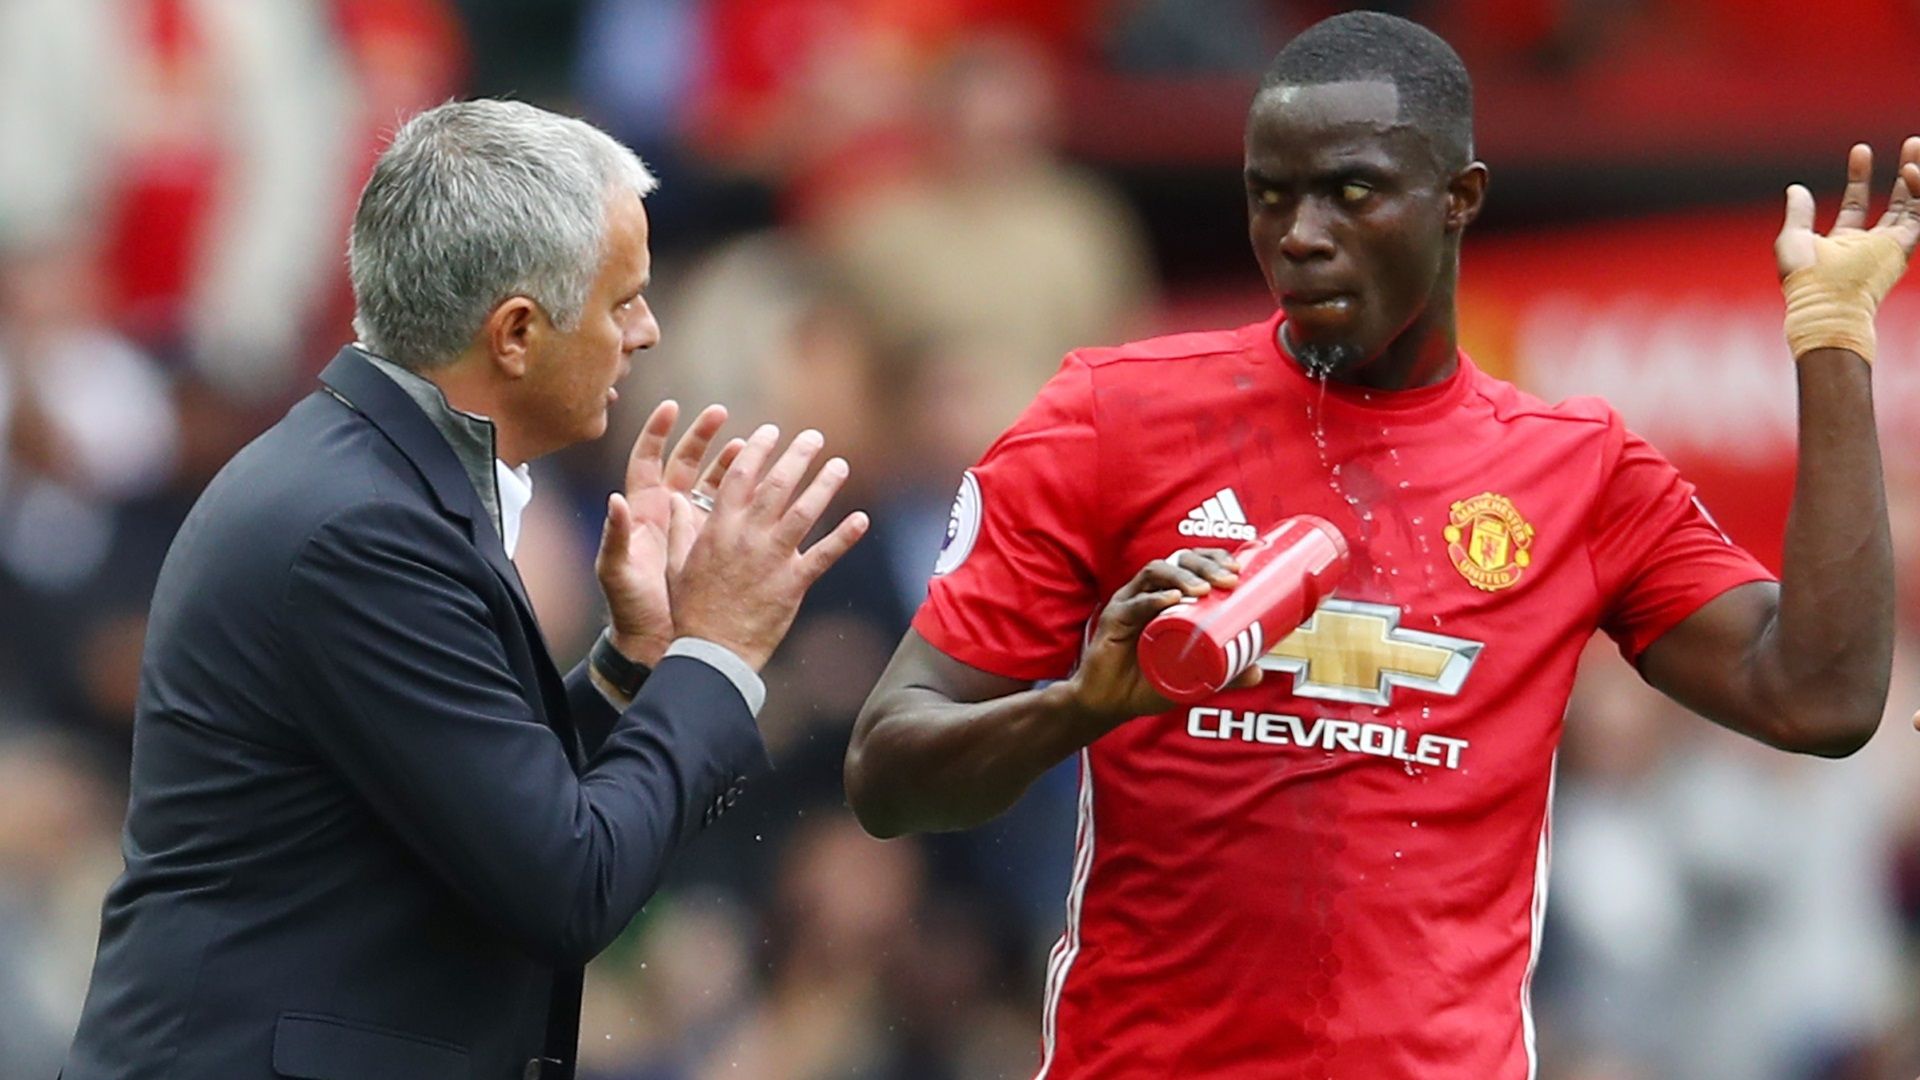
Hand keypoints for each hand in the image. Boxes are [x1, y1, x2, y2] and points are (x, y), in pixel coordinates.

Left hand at [596, 401, 743, 666]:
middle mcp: (669, 515)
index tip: (672, 407)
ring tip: (755, 444)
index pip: (648, 462)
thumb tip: (615, 499)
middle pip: (686, 464)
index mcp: (643, 514)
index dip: (657, 433)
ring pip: (715, 485)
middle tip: (722, 413)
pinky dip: (755, 502)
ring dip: (733, 463)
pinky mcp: (717, 548)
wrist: (652, 643)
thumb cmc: (629, 609)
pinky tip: (775, 487)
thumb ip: (615, 536)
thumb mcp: (617, 572)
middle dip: (703, 437)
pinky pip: (737, 518)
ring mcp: (694, 530)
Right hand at [665, 424, 868, 669]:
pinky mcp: (794, 583)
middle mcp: (747, 536)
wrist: (712, 651)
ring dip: (825, 485)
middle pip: (777, 485)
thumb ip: (680, 529)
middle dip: (798, 456)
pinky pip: (824, 555)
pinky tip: (862, 519)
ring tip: (841, 465)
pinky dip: (845, 536)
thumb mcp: (676, 565)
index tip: (770, 431)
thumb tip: (677, 499)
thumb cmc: (691, 609)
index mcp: (718, 528)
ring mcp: (773, 558)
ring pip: (805, 512)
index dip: (757, 450)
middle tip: (815, 436)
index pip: (740, 476)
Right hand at [1062, 548, 1257, 729]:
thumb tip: (1257, 672)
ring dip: (1181, 576)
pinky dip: (1153, 599)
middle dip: (1205, 565)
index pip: (1193, 564)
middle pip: (1178, 561)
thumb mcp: (1193, 678)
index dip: (1214, 559)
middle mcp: (1150, 593)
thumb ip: (1224, 675)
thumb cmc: (1148, 682)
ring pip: (1155, 573)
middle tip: (1227, 580)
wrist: (1111, 704)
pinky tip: (1170, 600)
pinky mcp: (1113, 619)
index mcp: (1170, 598)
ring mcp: (1130, 603)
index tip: (1236, 570)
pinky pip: (1133, 603)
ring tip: (1202, 590)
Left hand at [1775, 138, 1919, 361]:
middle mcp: (1869, 245)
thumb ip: (1798, 212)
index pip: (1856, 203)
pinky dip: (1918, 191)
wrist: (1822, 304)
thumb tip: (1795, 188)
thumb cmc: (1803, 280)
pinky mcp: (1902, 249)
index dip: (1860, 177)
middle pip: (1893, 202)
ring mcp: (1887, 247)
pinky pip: (1918, 214)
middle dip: (1902, 173)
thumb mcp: (1792, 238)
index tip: (1861, 150)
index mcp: (1843, 242)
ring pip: (1912, 206)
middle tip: (1911, 144)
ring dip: (1917, 176)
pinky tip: (1912, 170)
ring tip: (1916, 146)